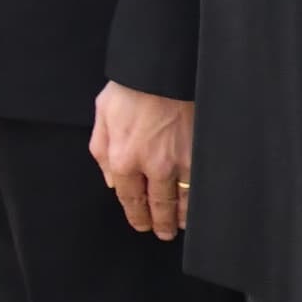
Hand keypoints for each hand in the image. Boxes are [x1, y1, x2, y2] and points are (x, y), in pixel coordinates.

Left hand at [89, 82, 195, 239]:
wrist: (163, 68)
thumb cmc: (131, 87)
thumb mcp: (103, 115)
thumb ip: (101, 151)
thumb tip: (112, 181)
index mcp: (123, 158)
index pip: (130, 198)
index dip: (137, 215)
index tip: (141, 224)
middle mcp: (151, 166)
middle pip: (157, 204)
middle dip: (159, 223)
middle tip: (163, 233)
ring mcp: (179, 160)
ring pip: (181, 198)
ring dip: (181, 216)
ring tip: (182, 225)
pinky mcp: (199, 151)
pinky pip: (200, 183)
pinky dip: (200, 198)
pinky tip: (200, 205)